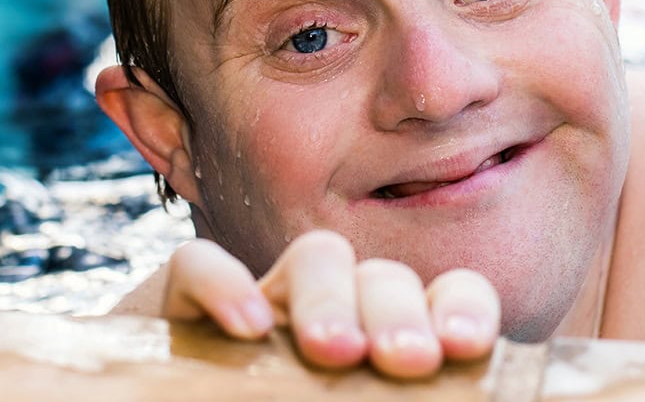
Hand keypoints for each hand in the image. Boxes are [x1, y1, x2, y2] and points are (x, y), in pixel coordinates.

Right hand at [160, 231, 500, 377]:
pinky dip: (223, 285)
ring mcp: (262, 304)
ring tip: (333, 351)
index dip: (462, 308)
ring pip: (313, 257)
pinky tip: (247, 330)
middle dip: (398, 310)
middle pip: (382, 276)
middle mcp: (334, 315)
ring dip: (330, 296)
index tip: (465, 346)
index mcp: (386, 345)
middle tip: (408, 360)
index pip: (445, 299)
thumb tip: (426, 400)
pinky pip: (197, 265)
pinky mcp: (180, 305)